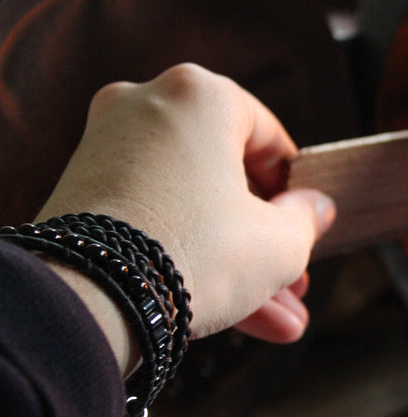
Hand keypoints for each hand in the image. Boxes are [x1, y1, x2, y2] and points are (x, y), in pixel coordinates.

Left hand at [37, 63, 334, 358]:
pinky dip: (191, 257)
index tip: (305, 223)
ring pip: (194, 208)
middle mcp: (148, 106)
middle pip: (228, 181)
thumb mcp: (279, 242)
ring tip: (277, 320)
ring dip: (238, 264)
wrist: (90, 300)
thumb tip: (316, 208)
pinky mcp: (83, 191)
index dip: (296, 189)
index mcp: (201, 97)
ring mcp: (108, 148)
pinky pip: (156, 219)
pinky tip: (235, 315)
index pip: (268, 136)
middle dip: (266, 242)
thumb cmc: (194, 254)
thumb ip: (306, 218)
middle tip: (292, 280)